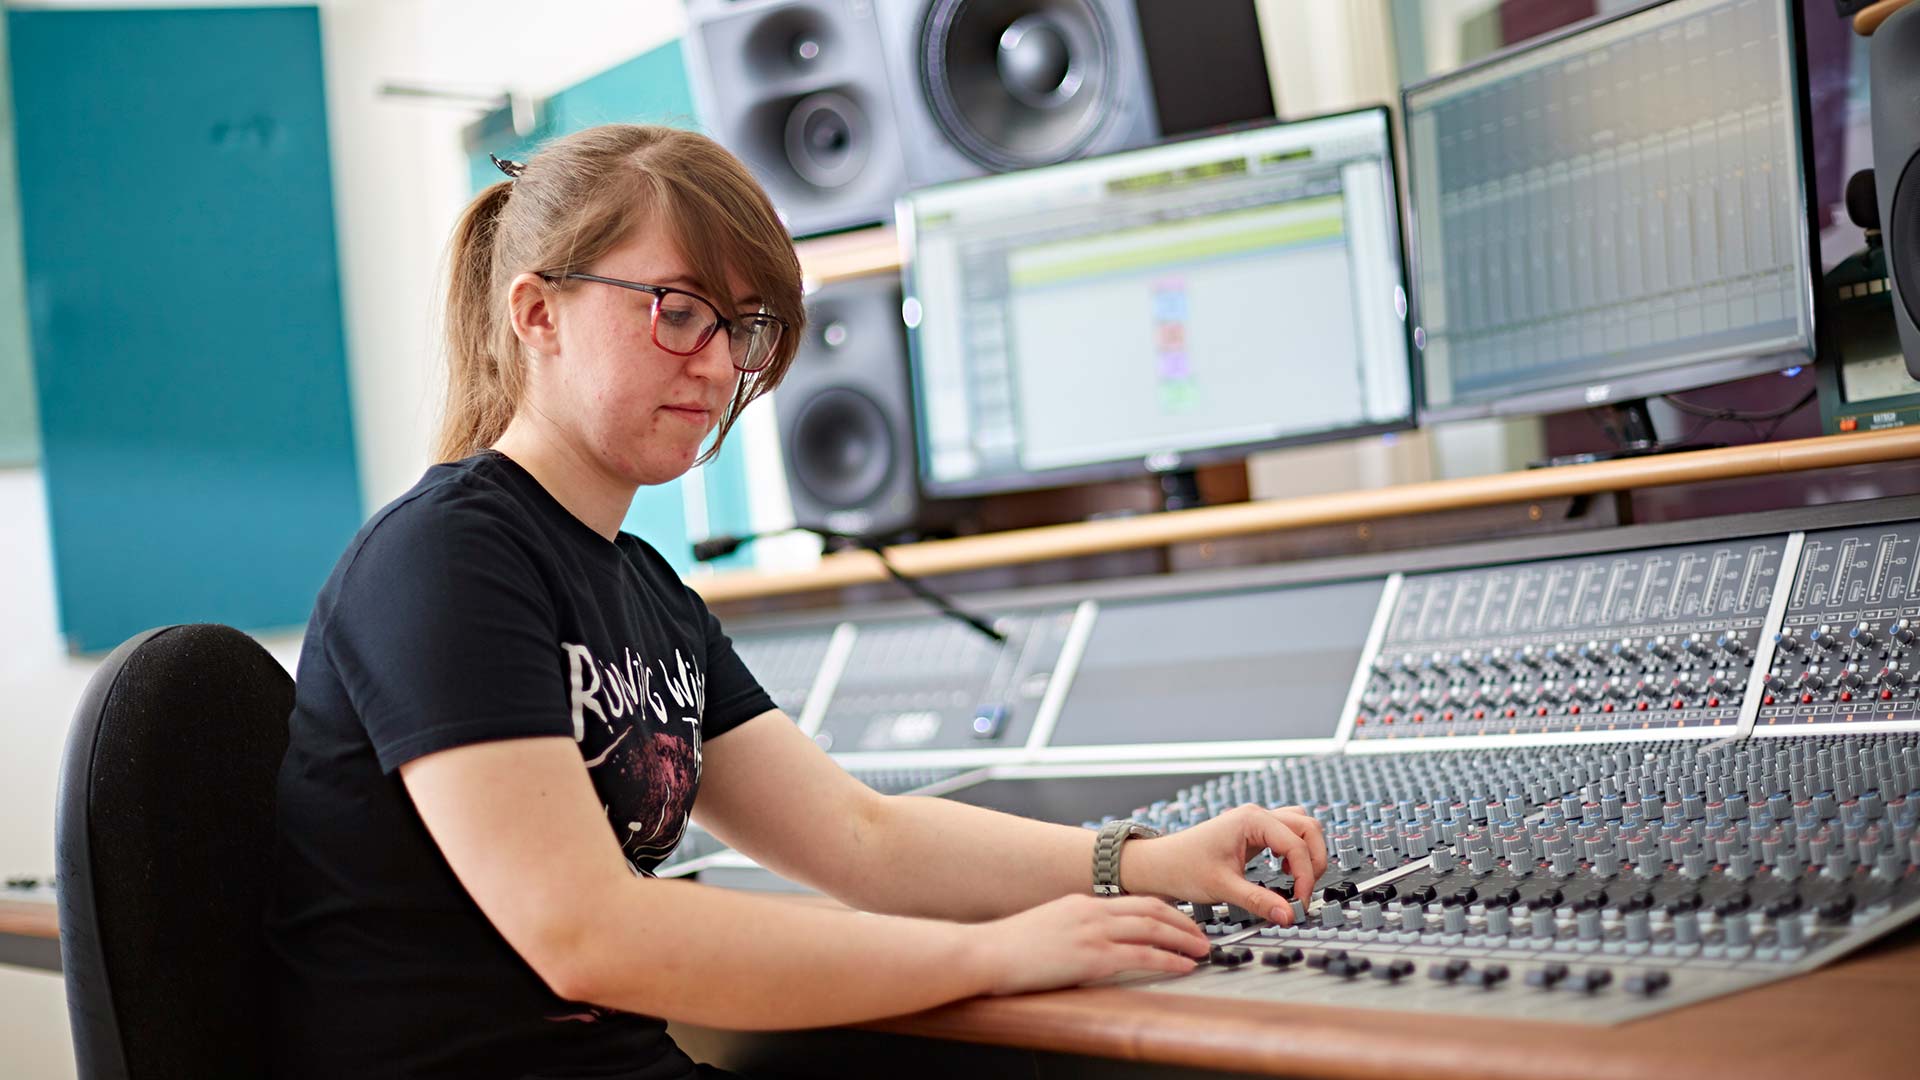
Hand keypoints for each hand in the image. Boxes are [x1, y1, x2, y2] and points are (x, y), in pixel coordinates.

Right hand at [966, 894, 1209, 995]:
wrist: (985, 953)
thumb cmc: (1007, 946)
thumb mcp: (1048, 926)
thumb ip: (1074, 927)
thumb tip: (1092, 942)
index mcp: (1081, 902)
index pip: (1134, 901)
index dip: (1164, 911)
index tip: (1181, 921)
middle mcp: (1091, 911)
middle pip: (1151, 909)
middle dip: (1183, 921)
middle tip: (1202, 935)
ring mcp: (1092, 932)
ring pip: (1152, 928)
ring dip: (1183, 939)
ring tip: (1202, 950)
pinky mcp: (1091, 957)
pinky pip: (1141, 955)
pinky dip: (1168, 959)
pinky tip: (1183, 965)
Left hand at [1120, 804, 1327, 925]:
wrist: (1160, 864)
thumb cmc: (1182, 867)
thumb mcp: (1223, 887)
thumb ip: (1258, 901)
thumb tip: (1288, 915)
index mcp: (1251, 820)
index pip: (1296, 844)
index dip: (1305, 876)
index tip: (1298, 902)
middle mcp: (1256, 815)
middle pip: (1308, 827)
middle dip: (1314, 860)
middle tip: (1305, 890)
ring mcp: (1255, 821)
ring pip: (1301, 826)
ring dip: (1307, 852)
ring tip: (1299, 880)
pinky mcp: (1253, 832)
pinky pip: (1287, 833)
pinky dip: (1295, 851)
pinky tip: (1284, 872)